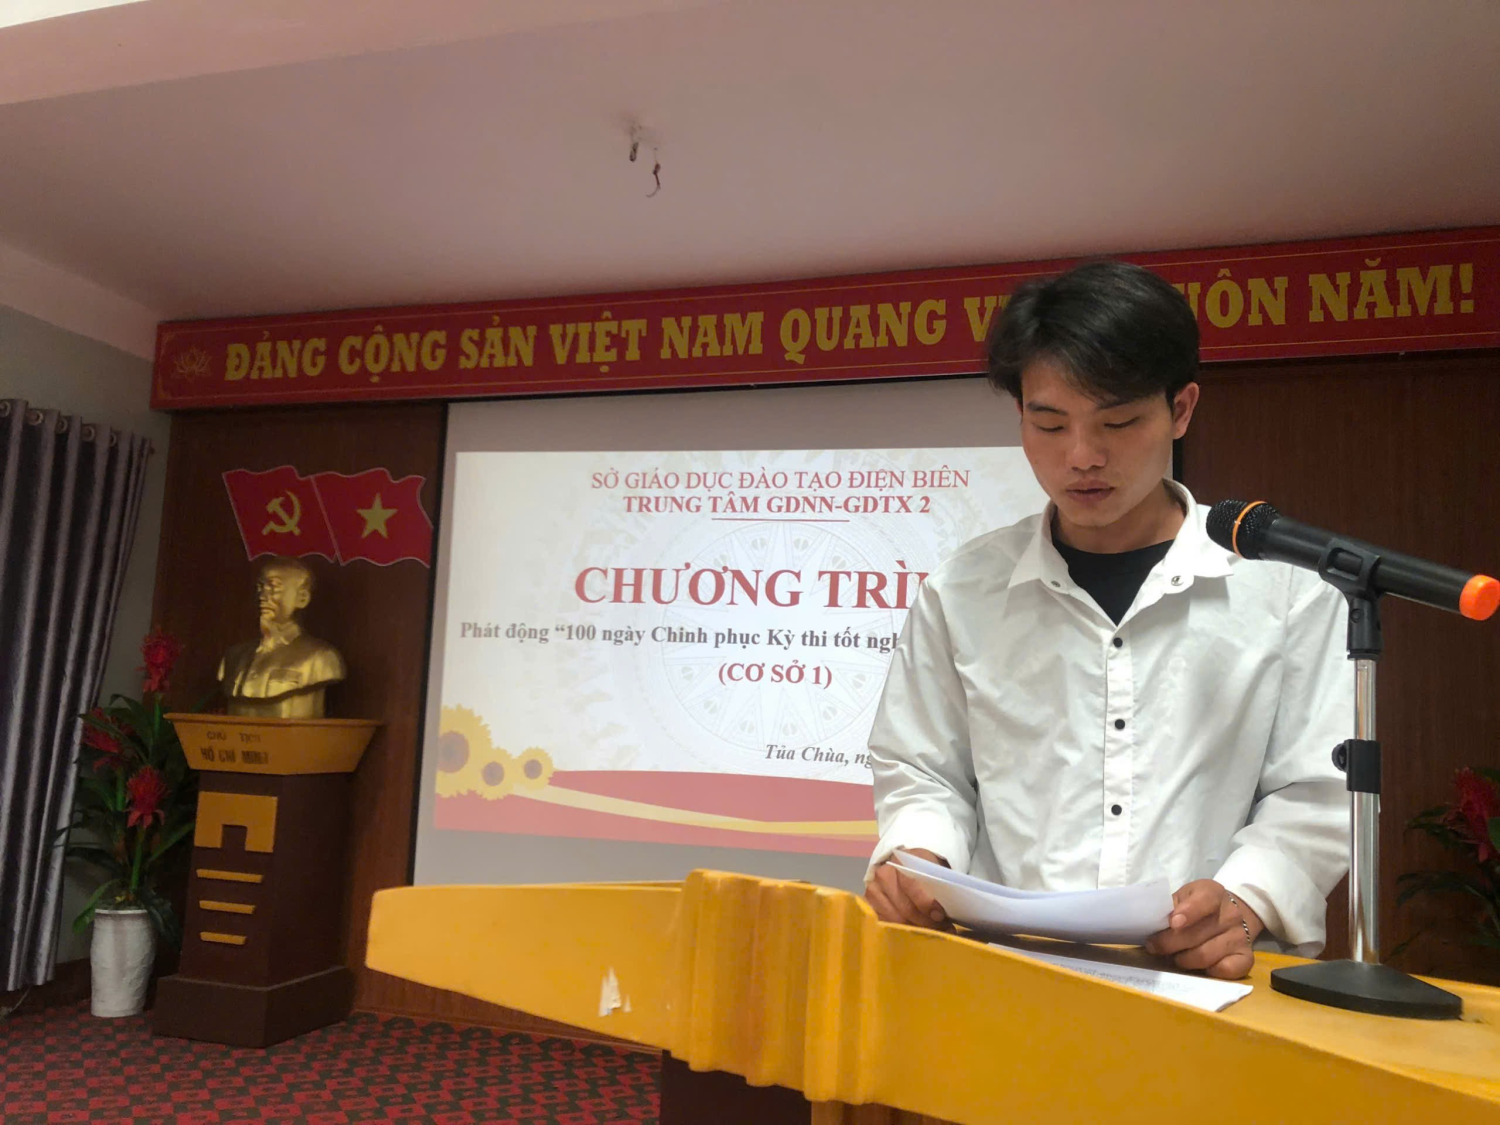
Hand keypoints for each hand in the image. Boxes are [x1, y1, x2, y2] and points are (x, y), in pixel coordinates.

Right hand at [865, 848, 950, 929]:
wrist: (903, 866)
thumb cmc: (922, 870)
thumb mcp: (933, 870)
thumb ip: (939, 887)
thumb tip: (944, 915)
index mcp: (901, 860)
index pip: (911, 885)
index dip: (926, 902)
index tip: (940, 915)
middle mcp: (884, 874)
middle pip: (905, 907)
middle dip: (926, 922)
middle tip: (942, 929)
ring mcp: (874, 889)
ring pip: (896, 919)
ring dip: (915, 928)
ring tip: (931, 931)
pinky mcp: (869, 904)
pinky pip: (886, 924)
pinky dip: (901, 931)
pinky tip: (914, 932)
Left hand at [1145, 880, 1263, 979]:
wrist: (1231, 914)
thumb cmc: (1198, 905)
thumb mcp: (1184, 896)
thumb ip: (1170, 906)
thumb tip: (1151, 921)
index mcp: (1213, 893)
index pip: (1204, 901)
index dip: (1188, 912)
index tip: (1173, 923)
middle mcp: (1231, 914)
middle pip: (1196, 935)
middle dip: (1168, 944)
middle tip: (1154, 946)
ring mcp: (1240, 937)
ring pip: (1205, 956)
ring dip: (1182, 960)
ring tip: (1174, 956)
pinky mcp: (1246, 957)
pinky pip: (1225, 971)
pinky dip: (1207, 971)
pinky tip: (1199, 966)